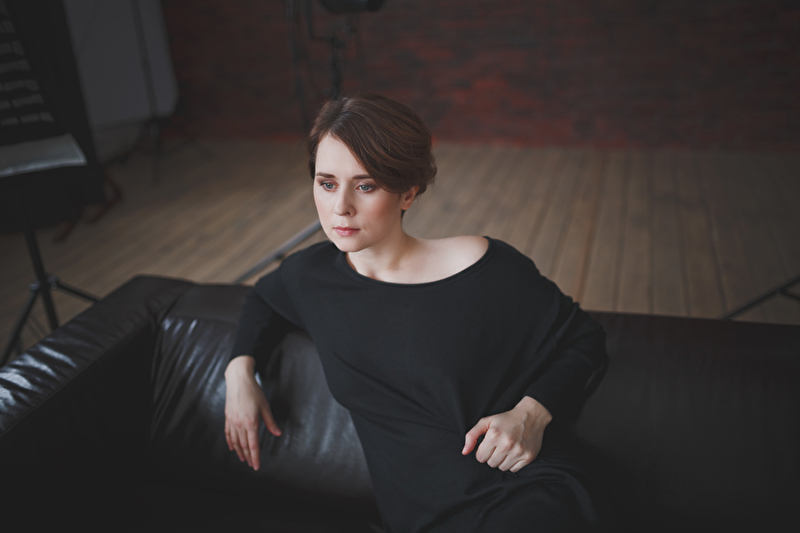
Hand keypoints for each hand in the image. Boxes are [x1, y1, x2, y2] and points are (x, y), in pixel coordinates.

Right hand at [224, 355, 281, 470]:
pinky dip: (230, 442)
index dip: (255, 457)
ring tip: (242, 459)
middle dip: (248, 457)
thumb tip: (277, 433)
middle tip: (250, 465)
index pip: (253, 445)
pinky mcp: (227, 417)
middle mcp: (240, 424)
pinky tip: (232, 447)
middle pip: (243, 445)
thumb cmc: (253, 391)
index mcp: (251, 422)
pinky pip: (228, 433)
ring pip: (235, 441)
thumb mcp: (265, 406)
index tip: (256, 466)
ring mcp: (232, 421)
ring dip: (239, 452)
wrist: (238, 380)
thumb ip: (270, 422)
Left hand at [462, 396, 551, 472]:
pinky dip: (513, 463)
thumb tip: (464, 452)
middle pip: (491, 464)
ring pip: (502, 468)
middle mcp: (507, 444)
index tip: (489, 445)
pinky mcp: (529, 457)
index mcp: (494, 435)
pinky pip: (514, 469)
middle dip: (492, 456)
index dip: (483, 452)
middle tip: (499, 447)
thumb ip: (472, 435)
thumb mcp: (486, 422)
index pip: (480, 457)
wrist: (531, 416)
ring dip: (502, 461)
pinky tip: (514, 453)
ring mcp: (519, 451)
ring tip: (507, 449)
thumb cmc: (506, 419)